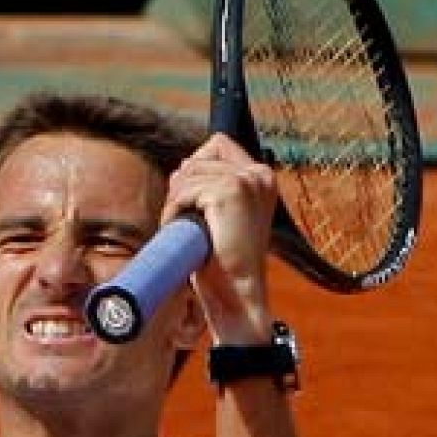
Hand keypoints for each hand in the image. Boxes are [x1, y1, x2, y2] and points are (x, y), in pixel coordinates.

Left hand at [164, 132, 278, 343]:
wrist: (236, 292)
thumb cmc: (225, 261)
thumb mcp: (222, 216)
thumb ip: (211, 188)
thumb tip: (181, 166)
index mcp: (262, 178)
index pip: (218, 145)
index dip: (195, 167)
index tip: (191, 199)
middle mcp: (259, 174)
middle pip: (198, 157)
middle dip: (182, 186)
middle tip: (183, 217)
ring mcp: (246, 181)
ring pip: (188, 173)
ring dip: (176, 201)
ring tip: (183, 228)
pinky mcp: (229, 191)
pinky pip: (184, 191)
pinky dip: (174, 211)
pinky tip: (182, 230)